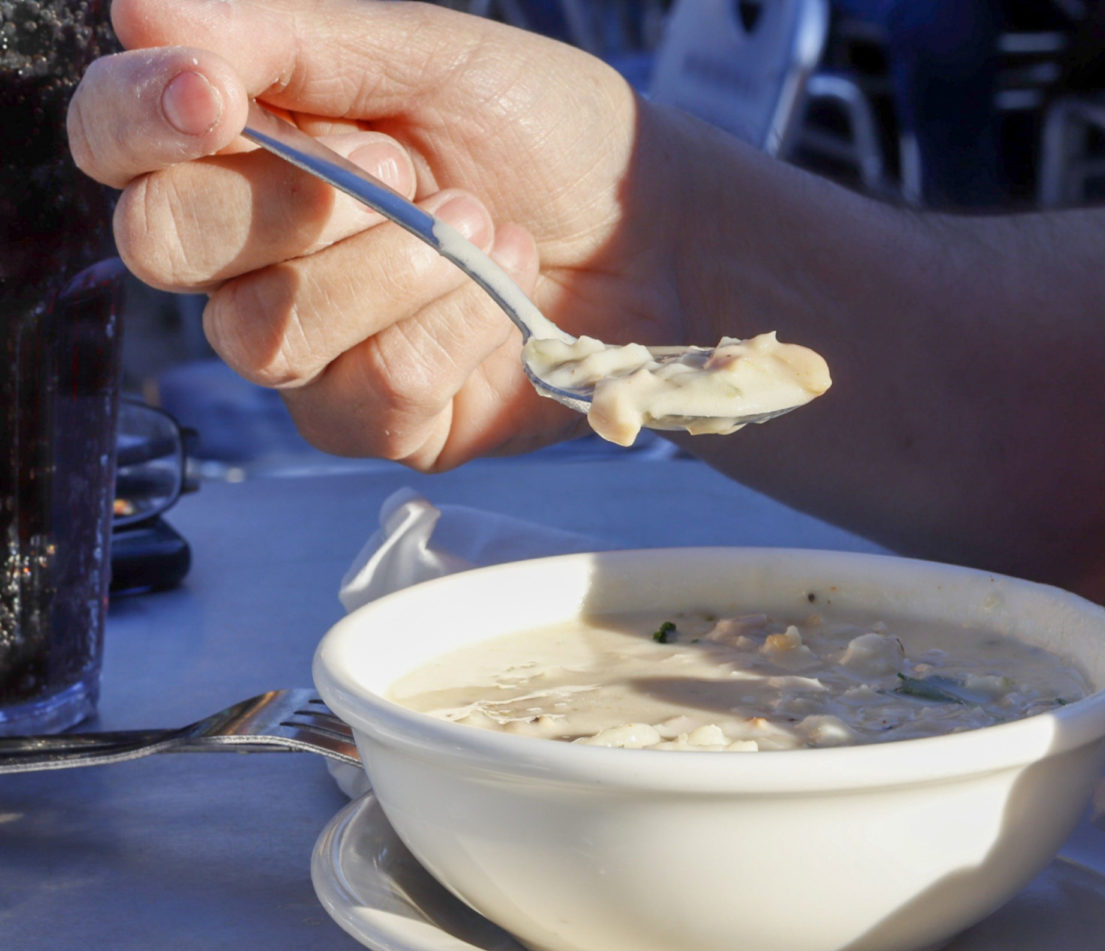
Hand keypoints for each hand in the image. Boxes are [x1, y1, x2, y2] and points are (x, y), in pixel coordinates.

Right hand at [69, 0, 690, 464]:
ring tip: (481, 226)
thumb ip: (295, 40)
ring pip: (267, 334)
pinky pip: (369, 396)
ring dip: (392, 268)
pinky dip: (449, 333)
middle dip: (294, 199)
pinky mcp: (381, 422)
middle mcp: (254, 254)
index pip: (117, 141)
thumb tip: (141, 6)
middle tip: (400, 167)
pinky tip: (503, 294)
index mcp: (246, 144)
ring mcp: (312, 350)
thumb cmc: (545, 136)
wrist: (653, 230)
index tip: (216, 96)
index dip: (140, 121)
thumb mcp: (431, 57)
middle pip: (166, 247)